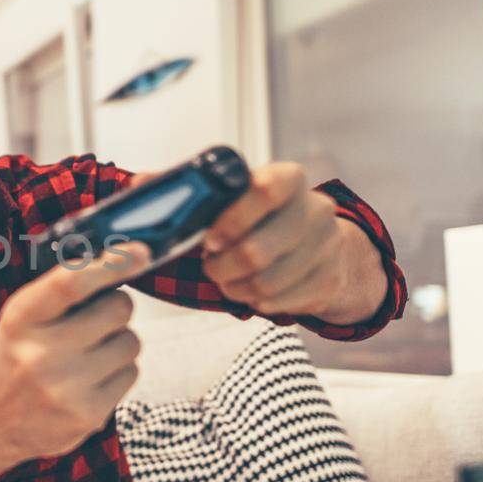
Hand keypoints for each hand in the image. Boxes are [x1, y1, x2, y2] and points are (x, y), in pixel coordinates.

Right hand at [0, 242, 151, 467]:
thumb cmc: (16, 359)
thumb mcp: (22, 320)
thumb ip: (61, 293)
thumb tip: (124, 262)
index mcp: (20, 319)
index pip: (71, 283)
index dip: (111, 264)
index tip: (140, 253)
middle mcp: (40, 353)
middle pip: (118, 309)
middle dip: (115, 309)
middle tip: (95, 321)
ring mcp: (66, 387)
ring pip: (131, 342)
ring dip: (118, 343)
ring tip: (88, 356)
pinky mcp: (89, 414)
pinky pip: (131, 373)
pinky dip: (118, 372)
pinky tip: (91, 381)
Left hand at [200, 162, 351, 317]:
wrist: (324, 248)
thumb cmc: (269, 220)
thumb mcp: (245, 198)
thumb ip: (204, 195)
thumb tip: (153, 180)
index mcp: (291, 179)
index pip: (265, 190)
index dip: (231, 219)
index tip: (209, 240)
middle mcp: (316, 209)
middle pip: (257, 250)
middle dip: (221, 266)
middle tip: (210, 266)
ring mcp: (327, 247)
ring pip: (265, 283)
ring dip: (234, 287)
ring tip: (227, 280)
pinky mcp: (329, 281)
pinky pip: (278, 302)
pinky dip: (255, 301)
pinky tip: (250, 291)